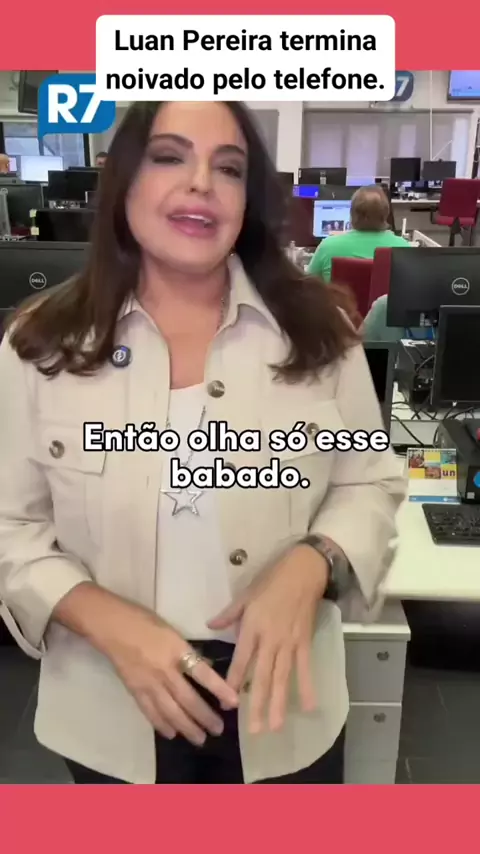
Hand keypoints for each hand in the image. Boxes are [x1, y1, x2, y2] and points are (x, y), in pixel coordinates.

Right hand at [100, 603, 238, 745]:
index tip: (234, 702)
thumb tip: (206, 668)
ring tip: (200, 739)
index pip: (202, 673)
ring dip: (186, 727)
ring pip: (170, 711)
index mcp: (176, 649)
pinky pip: (150, 712)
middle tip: (218, 730)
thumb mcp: (171, 631)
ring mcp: (148, 682)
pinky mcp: (134, 690)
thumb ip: (187, 651)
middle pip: (188, 698)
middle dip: (204, 716)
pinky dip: (162, 725)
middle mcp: (164, 669)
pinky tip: (172, 734)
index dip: (219, 688)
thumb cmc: (143, 622)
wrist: (111, 625)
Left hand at [208, 545, 327, 733]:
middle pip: (262, 676)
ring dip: (280, 703)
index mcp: (253, 628)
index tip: (228, 702)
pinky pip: (305, 668)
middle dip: (258, 704)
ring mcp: (290, 643)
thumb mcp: (246, 595)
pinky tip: (309, 706)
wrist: (303, 571)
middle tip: (253, 730)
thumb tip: (210, 626)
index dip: (235, 681)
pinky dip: (307, 687)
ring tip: (276, 727)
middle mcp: (270, 640)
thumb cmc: (271, 580)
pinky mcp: (305, 642)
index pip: (241, 660)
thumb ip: (229, 614)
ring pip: (283, 678)